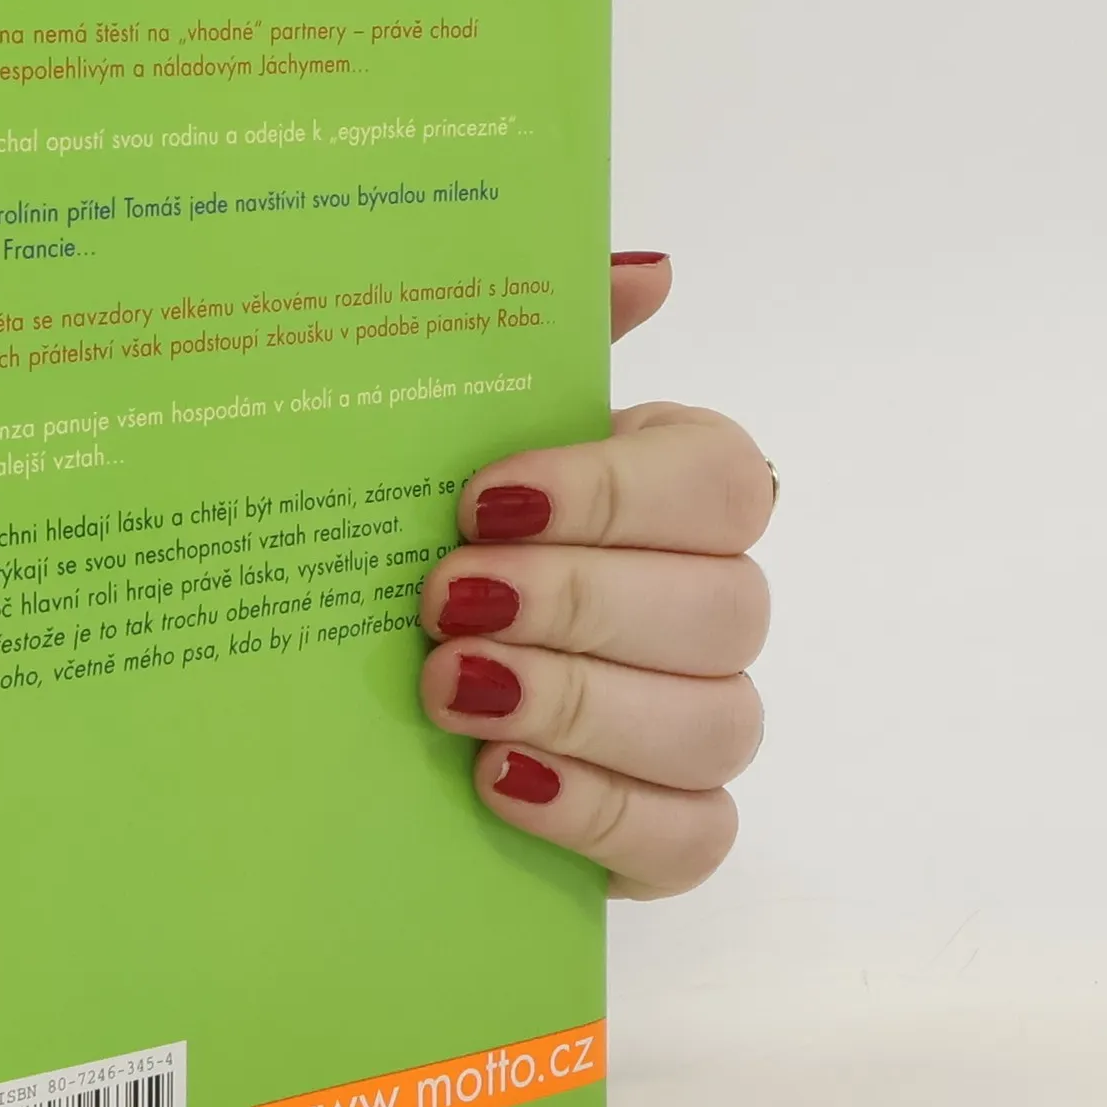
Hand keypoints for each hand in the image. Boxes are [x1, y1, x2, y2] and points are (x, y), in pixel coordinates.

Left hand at [417, 254, 772, 898]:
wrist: (385, 688)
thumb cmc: (443, 538)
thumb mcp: (462, 430)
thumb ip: (545, 338)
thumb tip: (646, 271)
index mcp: (678, 495)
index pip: (720, 482)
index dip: (611, 495)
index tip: (480, 502)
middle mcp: (713, 605)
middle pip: (721, 609)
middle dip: (577, 605)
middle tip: (443, 603)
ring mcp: (704, 723)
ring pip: (715, 724)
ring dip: (577, 705)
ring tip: (449, 692)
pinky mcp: (673, 827)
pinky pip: (692, 835)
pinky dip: (596, 811)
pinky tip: (497, 782)